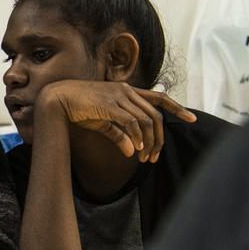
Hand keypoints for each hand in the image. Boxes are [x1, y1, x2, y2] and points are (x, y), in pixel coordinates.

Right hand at [36, 80, 195, 162]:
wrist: (57, 100)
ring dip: (149, 142)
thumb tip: (132, 152)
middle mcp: (127, 91)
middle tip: (155, 157)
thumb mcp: (102, 122)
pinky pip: (131, 122)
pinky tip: (136, 150)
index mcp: (127, 91)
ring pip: (146, 120)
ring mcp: (119, 96)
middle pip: (155, 115)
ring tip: (145, 158)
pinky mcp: (110, 105)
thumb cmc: (78, 109)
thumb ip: (119, 134)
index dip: (177, 108)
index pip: (159, 98)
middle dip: (159, 138)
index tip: (191, 119)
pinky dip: (137, 137)